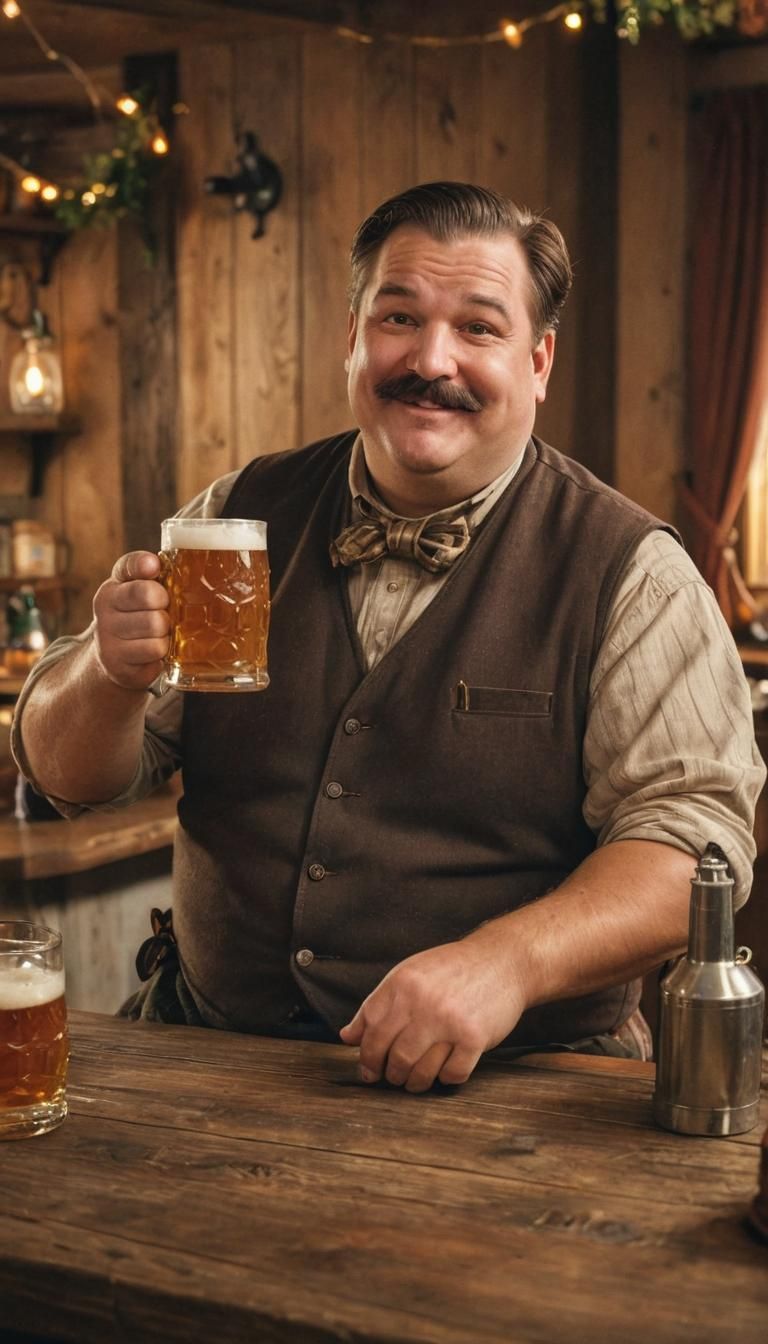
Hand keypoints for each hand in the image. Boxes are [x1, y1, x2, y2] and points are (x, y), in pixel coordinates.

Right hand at [92, 551, 169, 691]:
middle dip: (166, 606)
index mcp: (112, 587)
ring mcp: (107, 639)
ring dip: (167, 632)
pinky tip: (154, 653)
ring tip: (160, 636)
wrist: (114, 660)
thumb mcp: (139, 594)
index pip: (127, 566)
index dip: (143, 564)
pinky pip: (155, 652)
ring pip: (156, 626)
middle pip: (150, 596)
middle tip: (164, 614)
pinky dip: (162, 654)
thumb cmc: (137, 620)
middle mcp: (104, 610)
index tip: (154, 567)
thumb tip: (156, 562)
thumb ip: (150, 575)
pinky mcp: (118, 665)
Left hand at [339, 936, 525, 1092]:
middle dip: (390, 1074)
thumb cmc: (452, 970)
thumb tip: (347, 1037)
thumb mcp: (409, 976)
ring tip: (416, 1080)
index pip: (371, 1031)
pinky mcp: (475, 1037)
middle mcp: (423, 1002)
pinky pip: (452, 1074)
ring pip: (420, 1071)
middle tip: (394, 1077)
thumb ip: (377, 1005)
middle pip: (394, 1056)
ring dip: (415, 1083)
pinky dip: (446, 1079)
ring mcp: (450, 1021)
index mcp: (402, 984)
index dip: (366, 1056)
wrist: (503, 961)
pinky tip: (446, 1070)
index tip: (369, 1069)